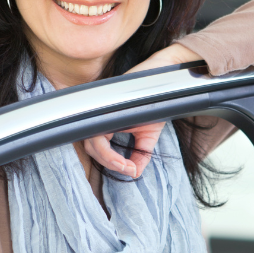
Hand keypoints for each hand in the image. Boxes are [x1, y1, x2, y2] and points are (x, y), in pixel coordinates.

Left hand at [84, 43, 204, 177]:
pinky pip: (99, 130)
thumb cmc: (152, 102)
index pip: (97, 149)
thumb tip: (135, 174)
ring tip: (128, 166)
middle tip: (129, 169)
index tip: (130, 171)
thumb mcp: (148, 134)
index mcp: (106, 123)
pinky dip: (108, 150)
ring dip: (108, 160)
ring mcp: (101, 109)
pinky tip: (125, 160)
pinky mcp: (105, 102)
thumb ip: (141, 154)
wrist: (162, 78)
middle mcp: (101, 116)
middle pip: (91, 148)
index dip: (111, 165)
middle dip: (109, 164)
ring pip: (92, 142)